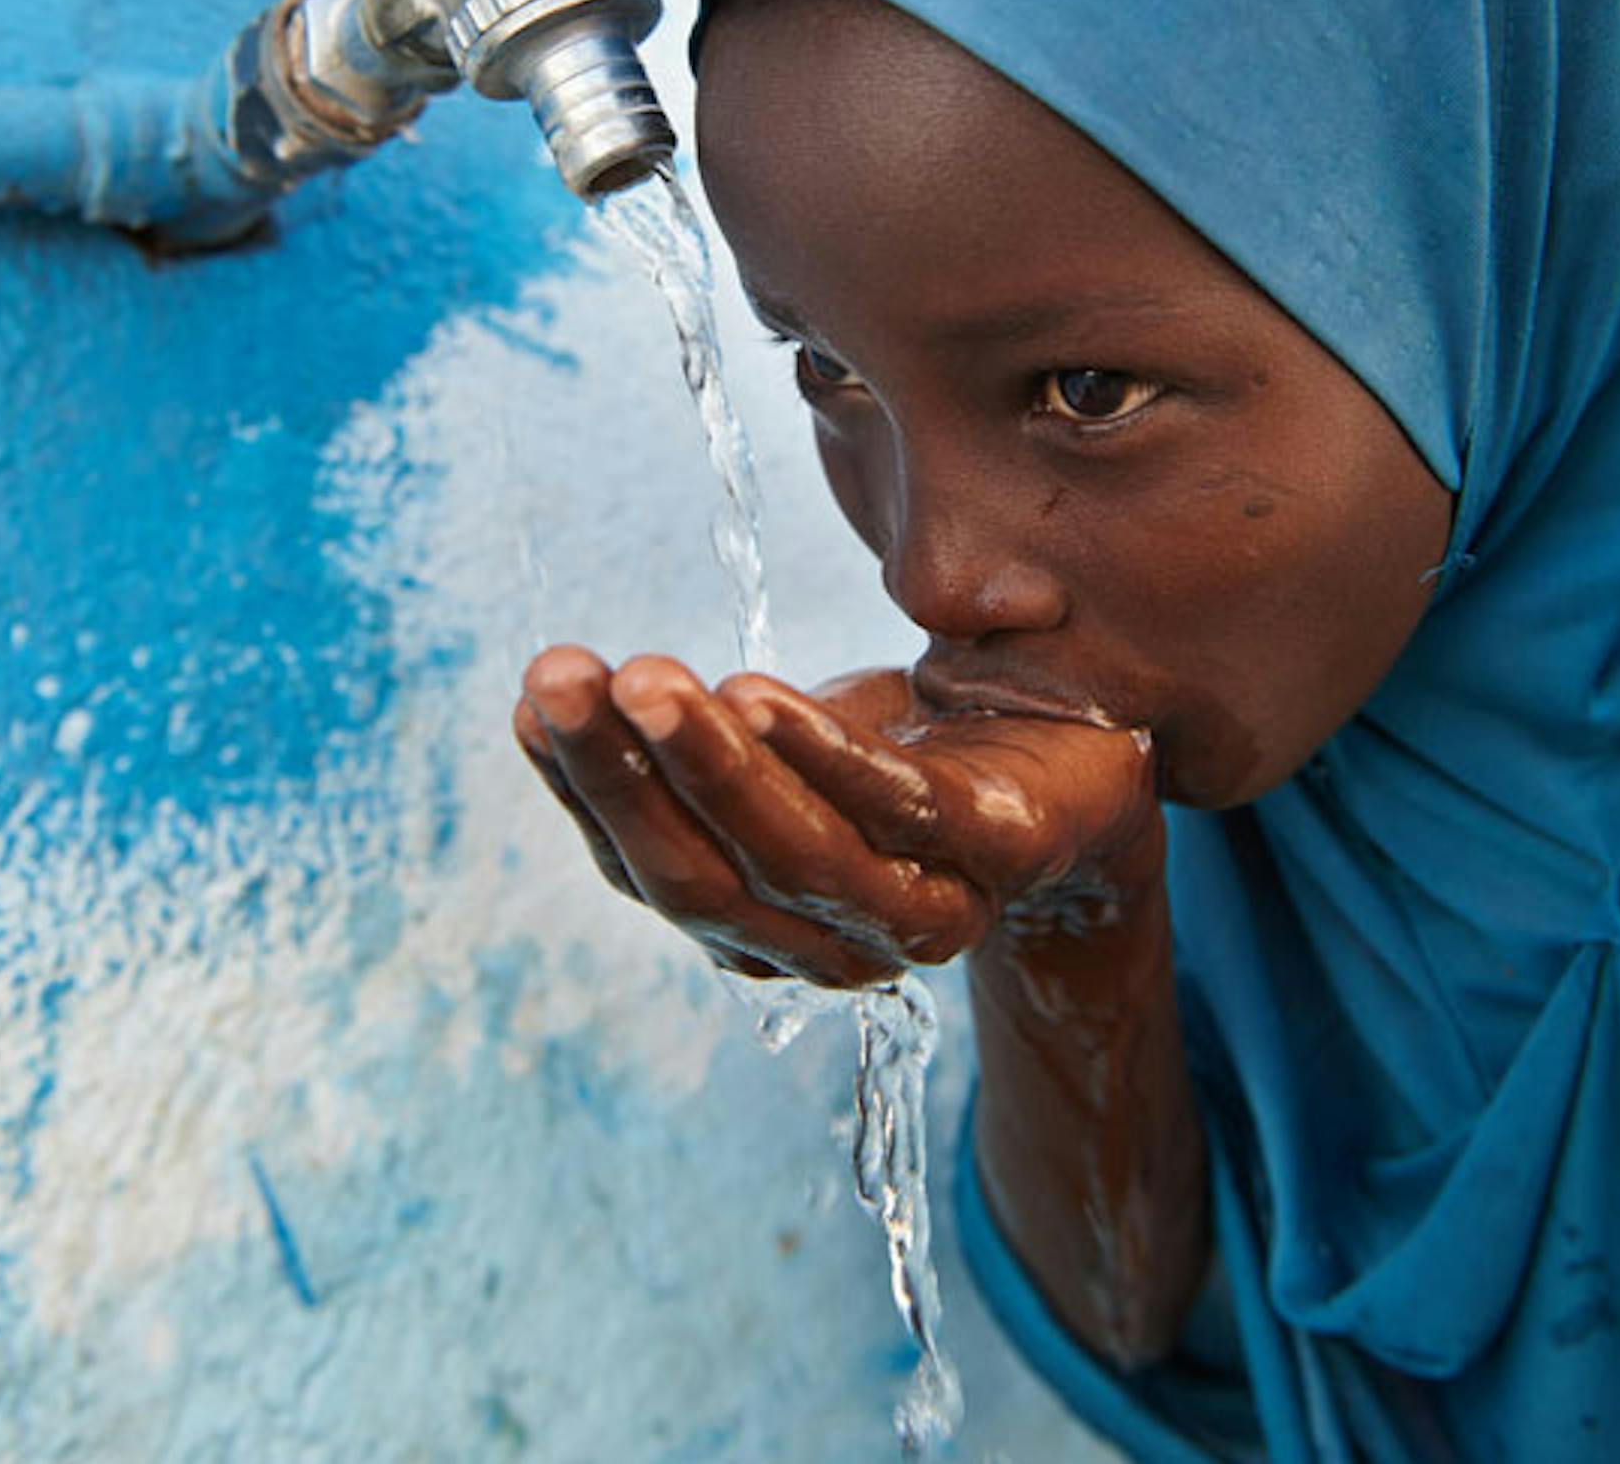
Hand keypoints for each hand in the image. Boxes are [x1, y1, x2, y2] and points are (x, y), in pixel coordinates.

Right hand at [512, 647, 1159, 986]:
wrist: (1084, 750)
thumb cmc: (910, 754)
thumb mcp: (785, 752)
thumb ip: (692, 754)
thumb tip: (548, 698)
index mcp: (763, 927)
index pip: (650, 873)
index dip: (586, 792)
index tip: (534, 698)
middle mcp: (831, 942)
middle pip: (703, 880)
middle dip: (624, 780)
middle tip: (563, 677)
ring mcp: (922, 906)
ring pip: (793, 856)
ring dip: (711, 769)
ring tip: (651, 681)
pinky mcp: (1001, 849)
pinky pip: (899, 809)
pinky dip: (824, 756)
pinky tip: (757, 696)